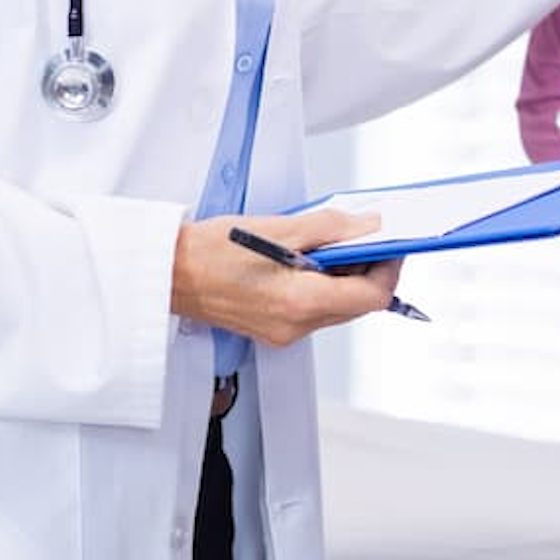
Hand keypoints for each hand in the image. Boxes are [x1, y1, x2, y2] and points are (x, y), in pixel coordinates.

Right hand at [171, 209, 402, 346]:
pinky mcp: (272, 328)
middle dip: (370, 268)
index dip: (390, 267)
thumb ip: (331, 228)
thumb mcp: (279, 227)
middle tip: (368, 235)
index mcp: (299, 303)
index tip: (393, 242)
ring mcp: (282, 332)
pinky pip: (314, 308)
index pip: (371, 297)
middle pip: (357, 304)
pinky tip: (311, 257)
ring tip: (335, 241)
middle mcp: (294, 326)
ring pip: (337, 307)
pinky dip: (323, 283)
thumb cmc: (210, 250)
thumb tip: (369, 227)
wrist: (166, 274)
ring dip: (346, 275)